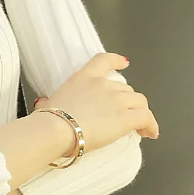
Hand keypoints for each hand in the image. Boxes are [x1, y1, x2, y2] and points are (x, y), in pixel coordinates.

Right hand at [38, 53, 158, 151]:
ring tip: (140, 127)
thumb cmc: (47, 120)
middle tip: (125, 115)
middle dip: (127, 101)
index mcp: (83, 78)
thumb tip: (42, 105)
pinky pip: (146, 118)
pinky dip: (151, 125)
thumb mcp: (47, 104)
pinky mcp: (125, 117)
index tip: (124, 63)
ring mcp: (116, 100)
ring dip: (140, 113)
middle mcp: (103, 84)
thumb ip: (49, 102)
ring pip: (139, 102)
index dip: (117, 61)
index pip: (103, 61)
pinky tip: (150, 133)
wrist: (55, 130)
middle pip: (126, 89)